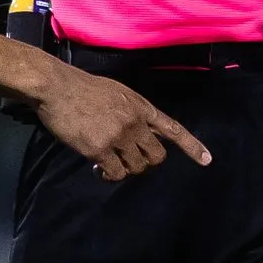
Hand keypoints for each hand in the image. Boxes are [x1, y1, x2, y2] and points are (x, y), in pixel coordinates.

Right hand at [36, 69, 210, 181]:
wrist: (56, 86)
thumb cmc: (82, 87)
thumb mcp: (117, 92)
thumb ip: (132, 111)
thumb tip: (138, 133)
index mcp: (141, 106)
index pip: (173, 129)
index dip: (192, 146)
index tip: (207, 160)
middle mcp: (135, 122)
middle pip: (157, 156)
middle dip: (146, 162)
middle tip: (129, 160)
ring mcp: (118, 136)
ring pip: (137, 167)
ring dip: (125, 169)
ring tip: (109, 162)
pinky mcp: (99, 148)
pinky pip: (115, 173)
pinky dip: (109, 175)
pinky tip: (98, 168)